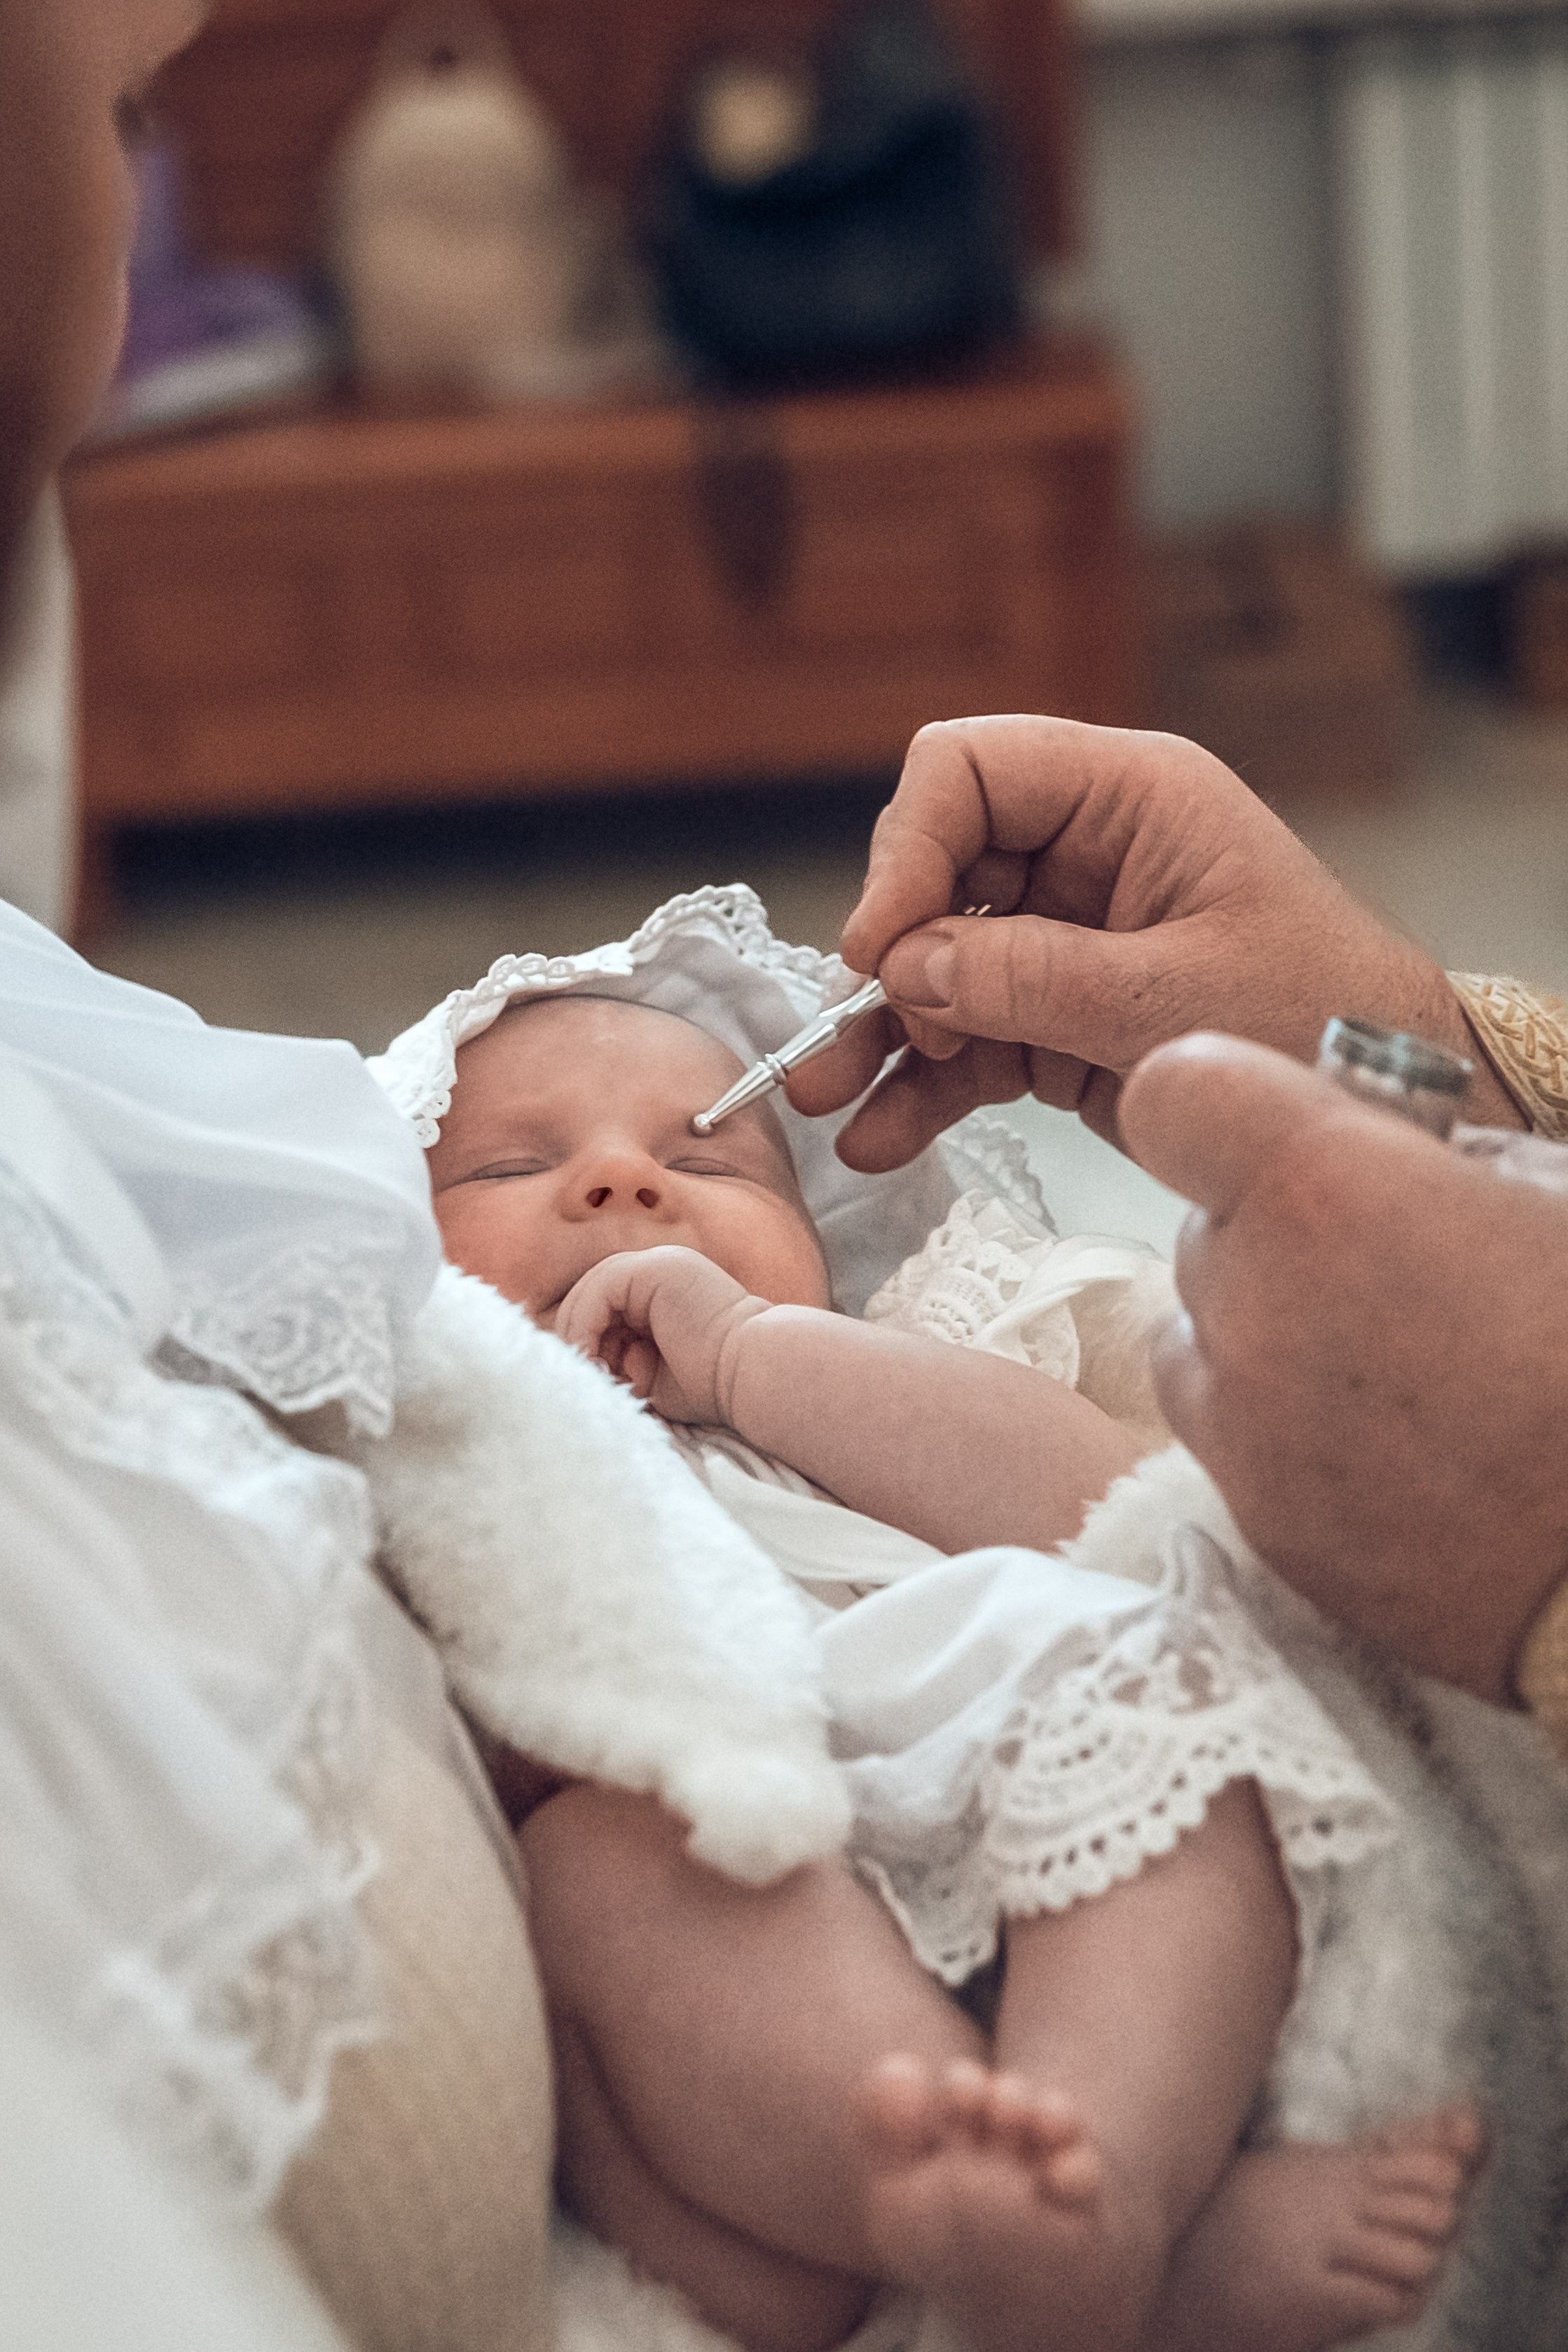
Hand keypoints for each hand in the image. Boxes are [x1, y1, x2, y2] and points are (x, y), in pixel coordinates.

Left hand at [554, 1246, 768, 1425]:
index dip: (586, 1341)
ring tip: (590, 1373)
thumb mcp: (651, 1372)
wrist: (753, 1373)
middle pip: (591, 1295)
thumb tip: (577, 1363)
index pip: (603, 1305)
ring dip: (579, 1336)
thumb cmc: (713, 1385)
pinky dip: (584, 1326)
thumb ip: (618, 1358)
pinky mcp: (653, 1268)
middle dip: (579, 1339)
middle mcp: (660, 1268)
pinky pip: (598, 1291)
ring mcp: (658, 1263)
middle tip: (584, 1378)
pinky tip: (592, 1358)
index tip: (590, 1380)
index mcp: (665, 1289)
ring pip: (589, 1291)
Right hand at [787, 715, 1518, 1167]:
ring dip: (882, 1034)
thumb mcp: (1174, 1000)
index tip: (883, 949)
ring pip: (939, 967)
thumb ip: (1032, 979)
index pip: (967, 772)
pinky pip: (970, 1038)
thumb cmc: (1323, 1021)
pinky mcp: (1060, 1016)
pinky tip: (882, 1137)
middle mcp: (1083, 853)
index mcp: (1127, 797)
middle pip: (936, 872)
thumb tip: (905, 970)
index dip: (907, 850)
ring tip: (827, 1102)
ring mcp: (1067, 938)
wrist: (1391, 1105)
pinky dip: (926, 1086)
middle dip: (888, 958)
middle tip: (863, 1033)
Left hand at [1118, 1033, 1567, 1700]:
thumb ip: (1436, 1150)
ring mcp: (1246, 1430)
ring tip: (1391, 1363)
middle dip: (1275, 1231)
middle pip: (1203, 1228)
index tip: (1285, 1125)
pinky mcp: (1263, 1529)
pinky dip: (1284, 1431)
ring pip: (1199, 1340)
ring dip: (1263, 1332)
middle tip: (1389, 1260)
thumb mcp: (1548, 1193)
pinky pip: (1231, 1444)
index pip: (1176, 1094)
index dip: (1224, 1102)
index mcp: (1322, 1193)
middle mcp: (1253, 1307)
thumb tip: (1389, 1146)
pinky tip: (1394, 1449)